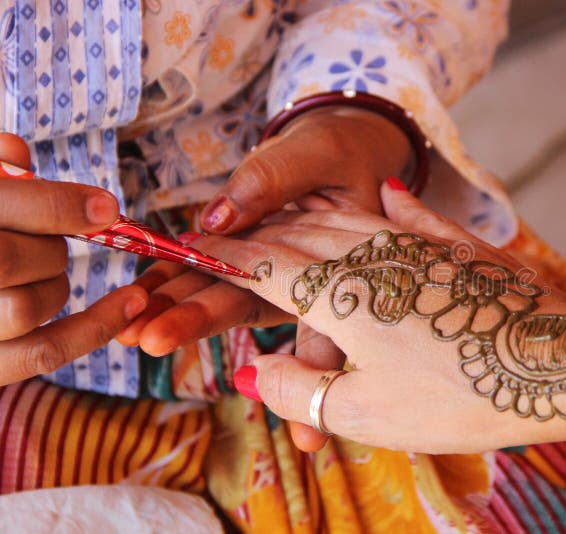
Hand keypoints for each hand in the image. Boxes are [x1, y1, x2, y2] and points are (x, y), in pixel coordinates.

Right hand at [0, 133, 147, 385]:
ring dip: (53, 284)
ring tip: (41, 269)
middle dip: (47, 246)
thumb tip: (16, 152)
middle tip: (46, 240)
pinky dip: (94, 328)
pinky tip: (131, 303)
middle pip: (12, 259)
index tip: (105, 207)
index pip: (0, 208)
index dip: (58, 206)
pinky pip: (44, 353)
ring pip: (28, 307)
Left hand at [125, 107, 409, 449]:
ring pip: (220, 294)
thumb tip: (216, 217)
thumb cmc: (343, 151)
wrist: (342, 150)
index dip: (299, 355)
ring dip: (174, 308)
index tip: (267, 408)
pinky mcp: (246, 257)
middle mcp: (297, 278)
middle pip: (247, 304)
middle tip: (148, 339)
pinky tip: (141, 287)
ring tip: (126, 327)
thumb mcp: (318, 154)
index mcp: (333, 264)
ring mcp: (268, 271)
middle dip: (195, 321)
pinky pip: (208, 269)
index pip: (313, 313)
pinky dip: (174, 276)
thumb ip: (272, 180)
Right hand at [181, 181, 565, 453]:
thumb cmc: (454, 395)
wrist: (556, 364)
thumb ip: (295, 389)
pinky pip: (415, 217)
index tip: (187, 249)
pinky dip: (392, 206)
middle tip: (226, 237)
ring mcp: (419, 244)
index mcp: (337, 291)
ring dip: (312, 220)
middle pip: (299, 237)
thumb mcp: (361, 413)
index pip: (263, 267)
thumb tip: (251, 372)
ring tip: (290, 219)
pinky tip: (390, 190)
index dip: (222, 259)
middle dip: (257, 239)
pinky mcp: (461, 249)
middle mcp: (370, 253)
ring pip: (349, 221)